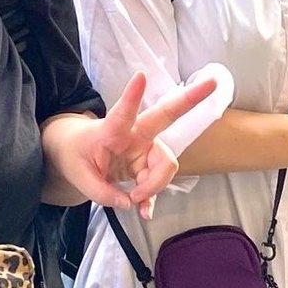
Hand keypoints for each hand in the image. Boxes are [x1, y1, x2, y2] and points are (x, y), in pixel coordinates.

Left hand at [59, 72, 216, 218]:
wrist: (76, 154)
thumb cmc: (76, 155)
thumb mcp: (78, 176)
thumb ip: (102, 192)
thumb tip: (129, 203)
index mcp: (112, 129)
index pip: (123, 112)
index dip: (133, 95)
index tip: (141, 75)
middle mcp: (134, 134)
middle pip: (166, 116)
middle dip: (189, 98)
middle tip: (212, 82)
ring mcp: (144, 148)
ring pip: (165, 164)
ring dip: (153, 186)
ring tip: (133, 199)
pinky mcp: (147, 164)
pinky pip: (158, 182)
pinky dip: (151, 199)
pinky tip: (145, 212)